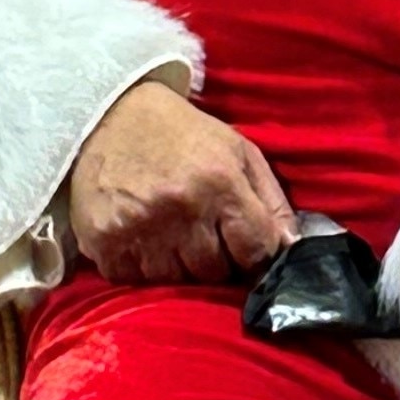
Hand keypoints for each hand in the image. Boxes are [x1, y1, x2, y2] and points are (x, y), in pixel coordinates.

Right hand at [68, 80, 298, 285]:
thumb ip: (271, 201)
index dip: (258, 257)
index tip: (249, 252)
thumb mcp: (238, 151)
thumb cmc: (182, 135)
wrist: (108, 114)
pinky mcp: (105, 244)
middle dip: (217, 261)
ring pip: (178, 284)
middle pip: (216, 274)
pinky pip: (137, 283)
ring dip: (179, 267)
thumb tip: (293, 249)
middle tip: (204, 234)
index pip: (257, 251)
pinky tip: (142, 237)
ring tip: (171, 233)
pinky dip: (143, 268)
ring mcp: (140, 230)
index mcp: (220, 183)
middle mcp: (181, 209)